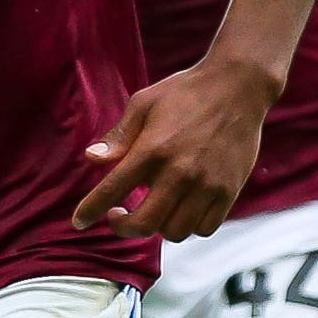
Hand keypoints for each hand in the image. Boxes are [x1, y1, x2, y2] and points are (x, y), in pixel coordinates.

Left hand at [71, 59, 278, 241]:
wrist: (239, 85)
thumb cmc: (186, 92)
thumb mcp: (144, 103)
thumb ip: (119, 136)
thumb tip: (91, 158)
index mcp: (153, 149)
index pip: (112, 190)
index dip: (90, 210)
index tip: (79, 222)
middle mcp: (180, 172)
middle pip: (144, 224)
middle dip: (124, 227)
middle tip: (118, 215)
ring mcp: (208, 185)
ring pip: (175, 232)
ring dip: (158, 227)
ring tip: (154, 209)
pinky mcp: (229, 190)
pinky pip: (205, 228)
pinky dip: (188, 226)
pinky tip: (181, 210)